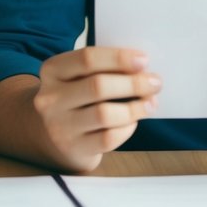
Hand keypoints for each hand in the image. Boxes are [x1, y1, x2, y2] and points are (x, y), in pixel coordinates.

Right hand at [33, 47, 160, 171]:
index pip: (87, 58)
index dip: (119, 58)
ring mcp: (60, 125)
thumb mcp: (78, 77)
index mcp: (53, 70)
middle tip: (155, 83)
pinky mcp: (74, 147)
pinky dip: (127, 128)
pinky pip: (108, 138)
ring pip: (104, 114)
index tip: (144, 60)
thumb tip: (142, 69)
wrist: (54, 135)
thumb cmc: (76, 97)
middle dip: (133, 83)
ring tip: (150, 103)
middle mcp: (51, 97)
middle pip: (97, 86)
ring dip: (135, 107)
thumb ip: (103, 69)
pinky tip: (134, 121)